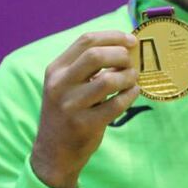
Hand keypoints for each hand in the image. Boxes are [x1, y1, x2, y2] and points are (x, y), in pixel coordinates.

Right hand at [30, 31, 139, 187]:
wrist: (54, 151)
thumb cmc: (69, 111)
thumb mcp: (68, 84)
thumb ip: (89, 66)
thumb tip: (126, 46)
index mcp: (56, 69)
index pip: (86, 40)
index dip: (113, 37)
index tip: (131, 40)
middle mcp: (60, 85)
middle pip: (96, 55)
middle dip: (121, 55)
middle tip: (132, 63)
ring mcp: (70, 105)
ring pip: (108, 81)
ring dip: (128, 77)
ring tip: (132, 80)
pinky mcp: (84, 124)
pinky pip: (116, 104)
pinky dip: (130, 95)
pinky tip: (132, 92)